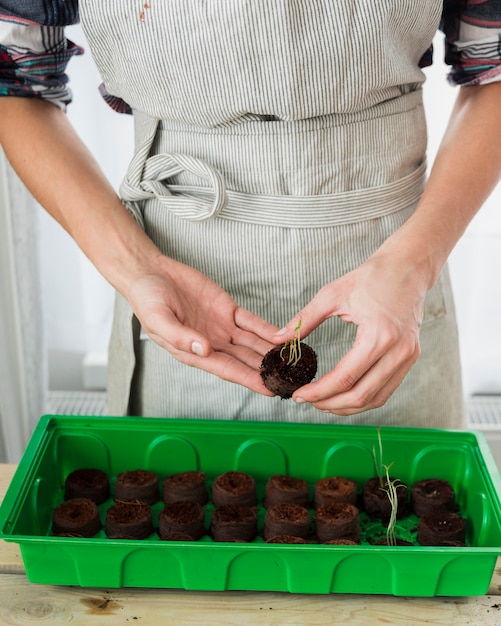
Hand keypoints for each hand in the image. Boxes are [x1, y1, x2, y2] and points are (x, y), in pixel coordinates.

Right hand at [126, 256, 277, 394]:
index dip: (250, 380)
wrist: (149, 273)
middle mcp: (212, 344)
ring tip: (294, 361)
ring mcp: (221, 328)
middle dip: (269, 372)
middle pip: (246, 361)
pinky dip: (266, 329)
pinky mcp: (227, 310)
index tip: (271, 390)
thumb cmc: (147, 300)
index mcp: (194, 353)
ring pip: (253, 343)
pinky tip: (283, 336)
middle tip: (292, 380)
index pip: (228, 370)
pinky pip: (251, 322)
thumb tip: (204, 350)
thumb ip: (180, 337)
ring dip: (272, 353)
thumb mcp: (158, 319)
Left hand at [272, 252, 427, 414]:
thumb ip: (304, 320)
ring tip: (323, 402)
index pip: (344, 378)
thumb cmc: (372, 276)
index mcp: (379, 336)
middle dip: (331, 404)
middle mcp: (398, 351)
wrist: (408, 266)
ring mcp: (408, 356)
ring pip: (376, 398)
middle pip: (361, 395)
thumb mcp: (332, 294)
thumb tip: (277, 339)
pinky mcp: (411, 357)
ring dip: (348, 407)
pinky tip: (345, 394)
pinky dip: (365, 397)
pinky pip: (387, 389)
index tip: (299, 395)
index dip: (319, 392)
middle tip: (308, 401)